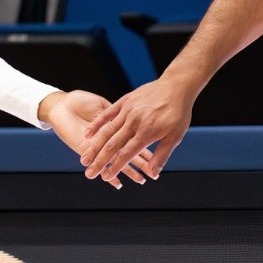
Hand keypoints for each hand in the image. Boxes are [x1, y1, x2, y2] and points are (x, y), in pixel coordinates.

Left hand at [44, 90, 156, 188]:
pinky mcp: (87, 150)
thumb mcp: (100, 105)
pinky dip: (110, 174)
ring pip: (118, 161)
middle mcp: (108, 140)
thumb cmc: (80, 102)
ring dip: (129, 171)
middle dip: (140, 164)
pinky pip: (101, 164)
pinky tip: (117, 184)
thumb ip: (111, 114)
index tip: (155, 159)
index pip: (133, 142)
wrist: (61, 104)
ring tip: (141, 181)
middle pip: (128, 154)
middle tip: (151, 175)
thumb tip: (125, 123)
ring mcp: (98, 147)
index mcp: (114, 127)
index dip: (144, 151)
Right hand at [80, 75, 197, 179]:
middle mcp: (134, 122)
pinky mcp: (124, 101)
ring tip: (84, 159)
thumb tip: (153, 174)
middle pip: (113, 145)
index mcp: (146, 133)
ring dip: (94, 147)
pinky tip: (87, 135)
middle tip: (89, 174)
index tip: (105, 177)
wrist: (177, 85)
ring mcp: (128, 111)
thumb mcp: (175, 136)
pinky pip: (107, 114)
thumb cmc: (178, 113)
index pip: (127, 154)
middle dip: (100, 161)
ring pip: (107, 132)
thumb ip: (161, 155)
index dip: (115, 167)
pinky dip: (96, 125)